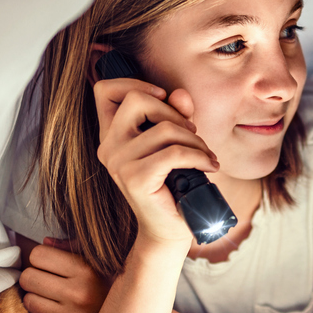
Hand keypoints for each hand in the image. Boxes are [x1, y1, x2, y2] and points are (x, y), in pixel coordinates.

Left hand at [20, 238, 110, 312]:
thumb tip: (45, 241)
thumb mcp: (98, 261)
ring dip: (36, 298)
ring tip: (53, 298)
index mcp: (87, 270)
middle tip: (48, 281)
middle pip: (27, 277)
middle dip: (35, 277)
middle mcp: (79, 294)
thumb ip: (73, 246)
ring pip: (28, 301)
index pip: (38, 254)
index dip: (42, 257)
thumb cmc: (108, 286)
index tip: (51, 264)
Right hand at [92, 77, 217, 244]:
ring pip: (164, 128)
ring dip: (195, 139)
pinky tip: (209, 166)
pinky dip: (199, 156)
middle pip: (137, 100)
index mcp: (111, 134)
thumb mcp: (174, 142)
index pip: (104, 90)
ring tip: (205, 155)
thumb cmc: (173, 184)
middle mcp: (108, 146)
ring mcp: (119, 163)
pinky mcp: (135, 179)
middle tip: (193, 133)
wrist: (170, 229)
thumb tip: (181, 94)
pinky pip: (175, 153)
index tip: (162, 98)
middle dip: (175, 113)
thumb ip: (175, 114)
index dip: (132, 83)